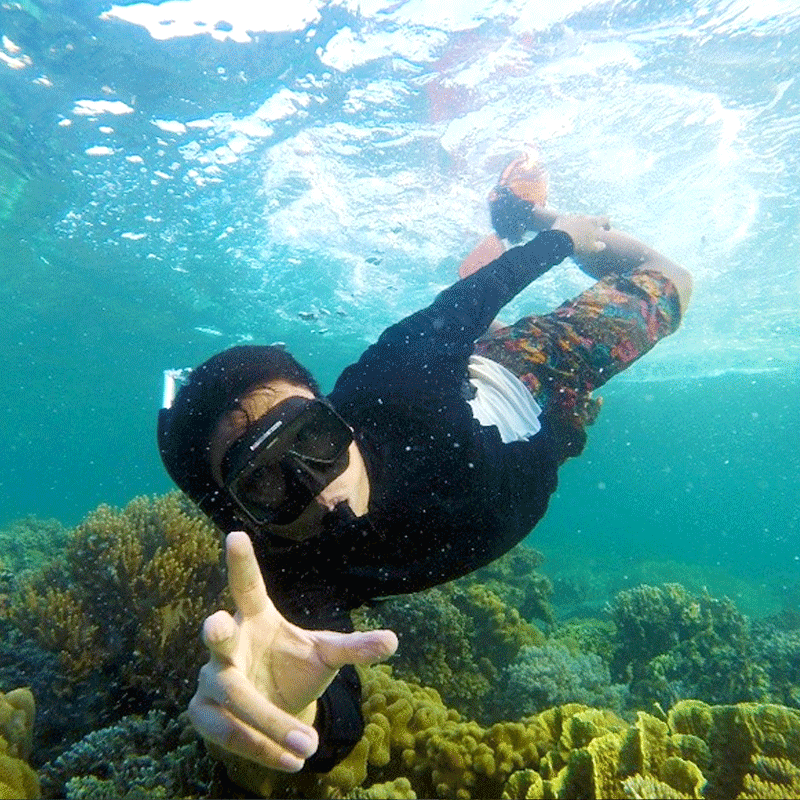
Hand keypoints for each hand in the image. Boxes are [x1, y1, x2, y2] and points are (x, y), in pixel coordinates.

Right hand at [188, 531, 397, 771]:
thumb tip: (394, 640)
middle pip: (217, 637)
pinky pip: (226, 731)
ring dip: (267, 723)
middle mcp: (229, 643)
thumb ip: (355, 647)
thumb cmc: (296, 670)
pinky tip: (288, 761)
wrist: (276, 711)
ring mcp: (210, 677)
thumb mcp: (326, 655)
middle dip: (215, 631)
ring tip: (307, 748)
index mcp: (257, 617)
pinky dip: (259, 747)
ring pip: (231, 696)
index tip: (235, 534)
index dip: (241, 563)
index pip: (247, 587)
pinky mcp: (203, 712)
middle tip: (216, 625)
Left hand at [551, 214, 610, 258]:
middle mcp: (584, 216)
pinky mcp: (562, 217)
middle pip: (590, 219)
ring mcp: (572, 216)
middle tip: (589, 235)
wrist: (559, 241)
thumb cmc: (579, 245)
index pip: (605, 219)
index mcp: (594, 222)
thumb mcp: (592, 248)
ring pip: (578, 219)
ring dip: (579, 225)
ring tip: (576, 234)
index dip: (607, 224)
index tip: (606, 229)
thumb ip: (599, 246)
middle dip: (591, 226)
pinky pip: (567, 220)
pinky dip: (568, 225)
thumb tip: (603, 245)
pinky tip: (566, 232)